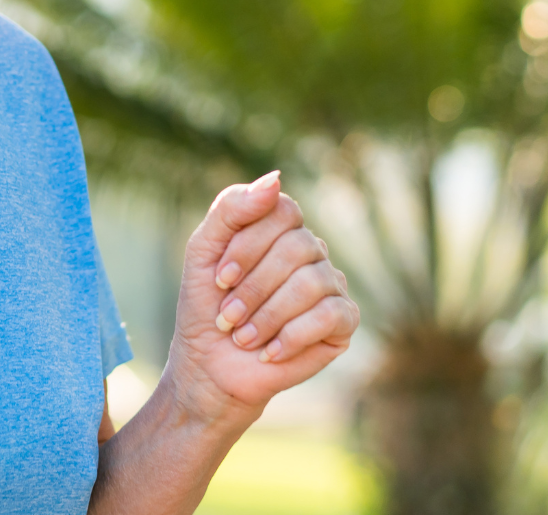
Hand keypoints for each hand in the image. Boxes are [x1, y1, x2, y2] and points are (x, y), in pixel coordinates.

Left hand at [161, 172, 358, 424]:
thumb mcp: (203, 251)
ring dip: (267, 315)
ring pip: (312, 282)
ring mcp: (331, 284)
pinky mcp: (343, 322)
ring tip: (243, 337)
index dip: (249, 245)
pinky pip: (331, 314)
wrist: (211, 368)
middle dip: (253, 287)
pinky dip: (292, 336)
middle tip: (227, 317)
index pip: (284, 211)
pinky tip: (269, 352)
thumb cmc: (206, 307)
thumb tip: (276, 178)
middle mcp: (311, 251)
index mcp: (281, 229)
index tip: (220, 279)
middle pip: (298, 247)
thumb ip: (232, 209)